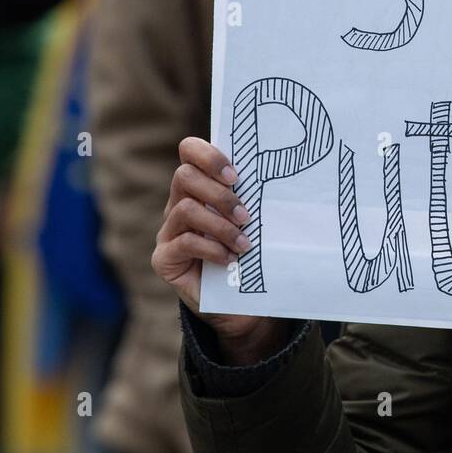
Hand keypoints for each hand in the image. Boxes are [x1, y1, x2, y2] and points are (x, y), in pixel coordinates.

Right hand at [153, 137, 286, 364]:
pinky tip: (230, 259)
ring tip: (244, 243)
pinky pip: (183, 243)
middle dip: (219, 194)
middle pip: (185, 176)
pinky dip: (211, 249)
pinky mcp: (164, 258)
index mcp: (200, 186)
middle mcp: (179, 203)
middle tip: (245, 215)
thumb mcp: (254, 221)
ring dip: (220, 225)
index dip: (209, 155)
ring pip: (185, 209)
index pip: (190, 150)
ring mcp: (169, 231)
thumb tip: (287, 172)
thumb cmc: (251, 253)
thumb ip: (253, 197)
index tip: (236, 176)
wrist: (242, 301)